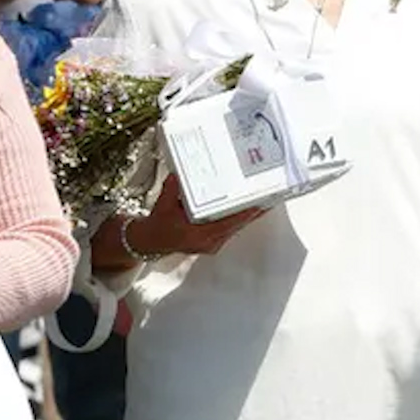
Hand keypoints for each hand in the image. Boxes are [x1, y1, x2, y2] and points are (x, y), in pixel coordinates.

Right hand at [123, 176, 266, 258]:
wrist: (150, 241)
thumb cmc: (158, 226)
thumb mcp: (162, 206)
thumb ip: (171, 190)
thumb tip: (177, 176)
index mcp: (197, 236)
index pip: (226, 224)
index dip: (243, 215)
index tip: (258, 206)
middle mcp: (208, 243)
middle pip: (236, 226)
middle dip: (253, 212)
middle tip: (269, 199)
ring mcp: (212, 244)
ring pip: (236, 228)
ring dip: (249, 216)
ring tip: (266, 202)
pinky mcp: (213, 242)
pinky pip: (231, 229)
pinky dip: (240, 219)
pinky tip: (251, 209)